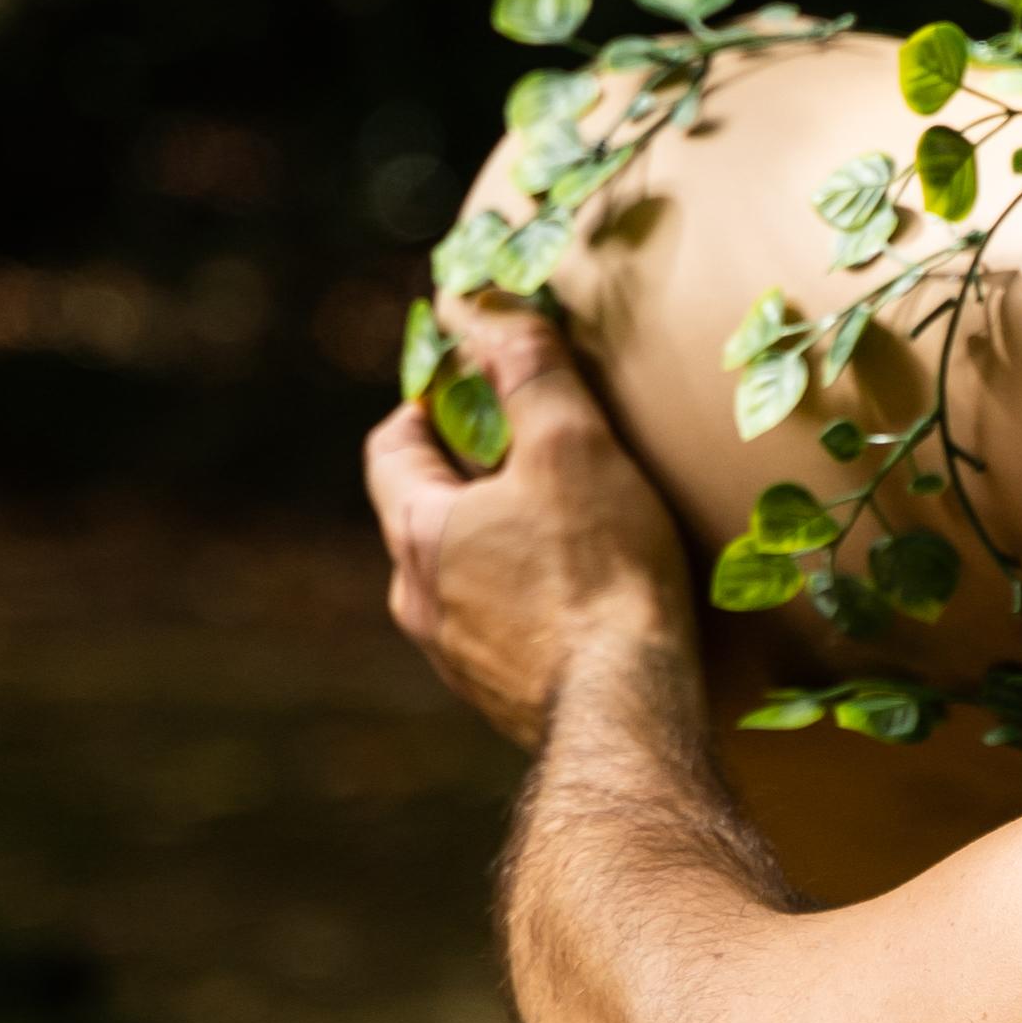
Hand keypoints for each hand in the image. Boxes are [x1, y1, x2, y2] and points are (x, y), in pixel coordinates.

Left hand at [363, 299, 693, 745]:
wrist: (631, 716)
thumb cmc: (598, 572)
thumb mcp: (570, 444)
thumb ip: (526, 369)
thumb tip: (484, 306)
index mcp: (416, 535)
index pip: (390, 447)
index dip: (427, 403)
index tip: (477, 384)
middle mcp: (419, 604)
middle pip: (427, 511)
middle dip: (474, 471)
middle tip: (536, 444)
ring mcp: (459, 661)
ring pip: (466, 576)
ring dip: (504, 540)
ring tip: (572, 521)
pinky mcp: (505, 701)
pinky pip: (505, 628)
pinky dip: (532, 598)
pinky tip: (589, 596)